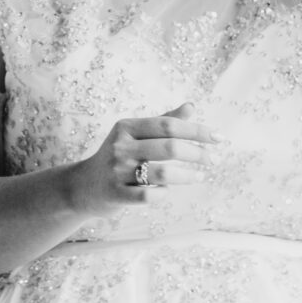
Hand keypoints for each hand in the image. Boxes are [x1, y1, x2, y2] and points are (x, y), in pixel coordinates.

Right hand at [67, 104, 220, 214]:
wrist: (83, 187)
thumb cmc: (117, 158)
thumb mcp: (133, 135)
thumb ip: (162, 121)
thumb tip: (191, 107)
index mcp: (127, 127)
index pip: (169, 125)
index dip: (197, 131)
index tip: (218, 137)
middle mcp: (121, 146)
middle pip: (169, 147)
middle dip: (197, 153)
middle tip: (212, 160)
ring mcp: (117, 171)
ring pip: (163, 172)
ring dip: (187, 176)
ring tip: (199, 177)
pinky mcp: (116, 194)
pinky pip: (149, 195)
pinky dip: (164, 193)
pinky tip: (169, 191)